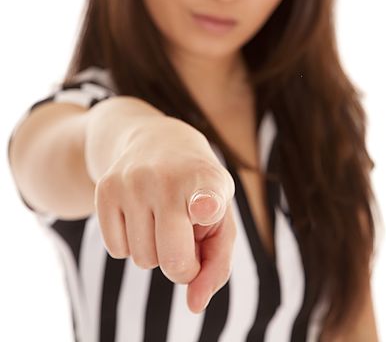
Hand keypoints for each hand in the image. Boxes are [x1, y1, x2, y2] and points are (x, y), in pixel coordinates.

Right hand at [92, 116, 235, 312]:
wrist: (155, 139)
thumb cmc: (197, 189)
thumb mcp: (220, 217)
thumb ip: (216, 265)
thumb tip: (195, 306)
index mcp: (207, 180)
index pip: (205, 198)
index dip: (205, 207)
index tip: (204, 208)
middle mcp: (168, 178)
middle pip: (171, 261)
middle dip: (181, 265)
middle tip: (186, 237)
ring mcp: (132, 181)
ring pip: (142, 260)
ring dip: (155, 250)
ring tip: (163, 216)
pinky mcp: (105, 188)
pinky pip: (117, 250)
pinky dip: (131, 242)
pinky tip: (140, 213)